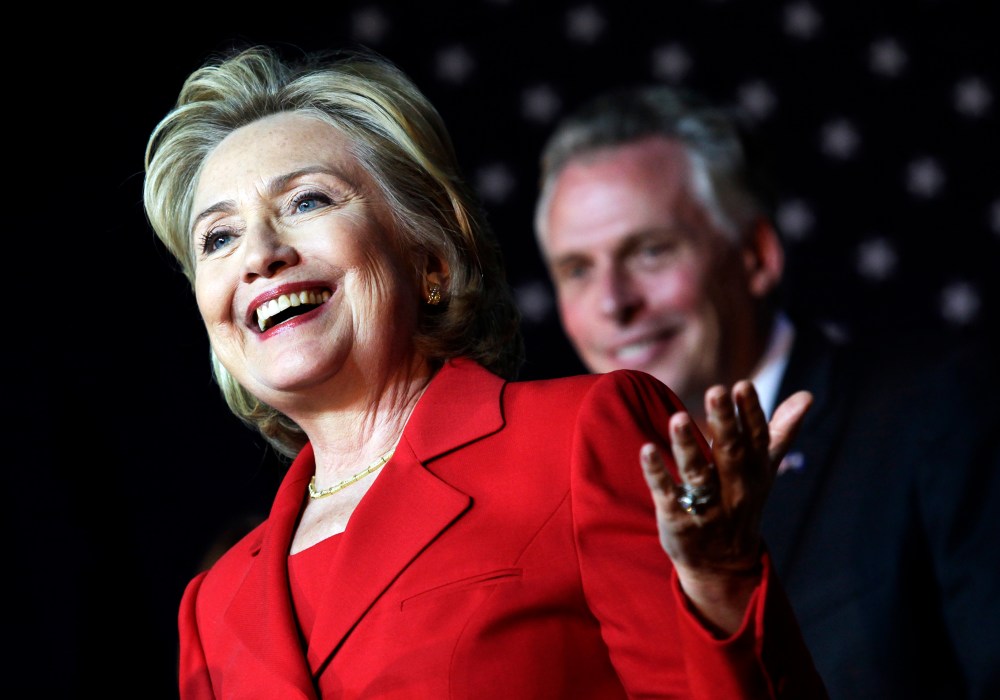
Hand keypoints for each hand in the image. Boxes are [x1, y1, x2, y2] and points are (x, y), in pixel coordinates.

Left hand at [640, 380, 812, 634]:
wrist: (722, 563)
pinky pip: (667, 494)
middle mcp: (734, 488)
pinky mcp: (678, 519)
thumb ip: (780, 431)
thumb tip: (807, 395)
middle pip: (729, 452)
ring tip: (678, 418)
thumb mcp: (764, 469)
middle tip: (716, 390)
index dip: (750, 413)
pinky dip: (656, 473)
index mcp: (755, 471)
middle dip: (723, 421)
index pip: (756, 439)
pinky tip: (647, 450)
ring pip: (697, 474)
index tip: (742, 386)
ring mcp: (706, 506)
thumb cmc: (742, 500)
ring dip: (687, 445)